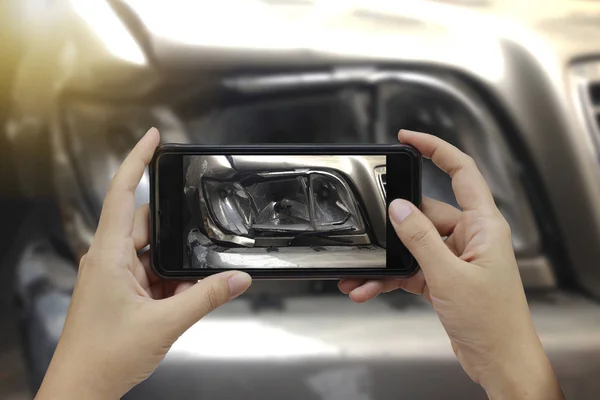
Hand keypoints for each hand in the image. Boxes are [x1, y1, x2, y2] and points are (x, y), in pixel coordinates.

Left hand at [36, 128, 251, 398]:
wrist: (82, 389)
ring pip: (151, 253)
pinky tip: (182, 299)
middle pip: (146, 224)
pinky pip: (151, 274)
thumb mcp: (166, 322)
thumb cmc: (104, 356)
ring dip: (173, 265)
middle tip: (198, 238)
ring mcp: (113, 276)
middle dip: (174, 232)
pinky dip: (169, 283)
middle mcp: (107, 259)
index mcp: (107, 255)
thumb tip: (237, 278)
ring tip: (186, 286)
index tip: (153, 138)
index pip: (122, 194)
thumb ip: (206, 297)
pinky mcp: (120, 291)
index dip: (137, 161)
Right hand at [339, 130, 562, 399]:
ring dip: (386, 258)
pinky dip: (389, 277)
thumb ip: (420, 239)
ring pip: (412, 245)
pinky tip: (369, 287)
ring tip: (360, 272)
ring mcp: (454, 257)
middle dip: (393, 224)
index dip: (435, 149)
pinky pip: (409, 268)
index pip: (462, 171)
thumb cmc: (492, 320)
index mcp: (483, 225)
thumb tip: (399, 208)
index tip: (408, 138)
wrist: (498, 360)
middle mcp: (469, 236)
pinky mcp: (442, 277)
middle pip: (425, 212)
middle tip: (368, 227)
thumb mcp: (448, 275)